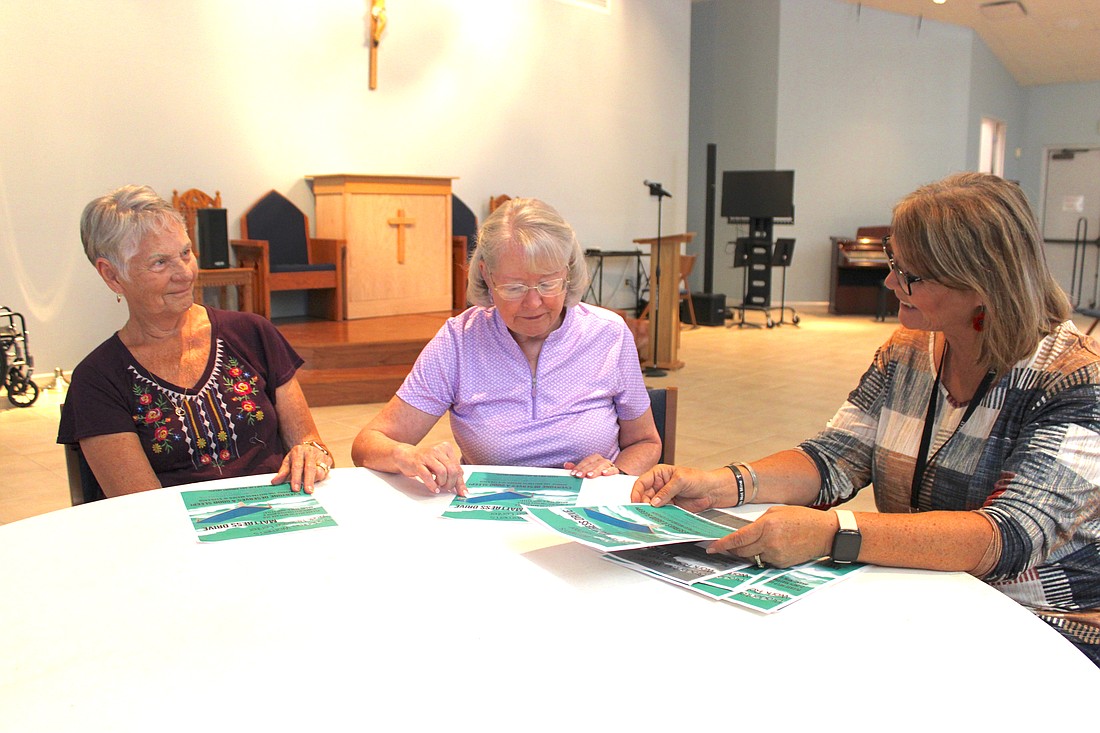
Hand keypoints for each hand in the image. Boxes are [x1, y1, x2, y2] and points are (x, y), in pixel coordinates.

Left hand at [272, 441, 332, 494]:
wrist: (310, 447)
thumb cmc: (297, 457)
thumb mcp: (288, 462)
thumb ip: (283, 472)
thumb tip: (275, 482)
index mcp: (298, 451)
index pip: (297, 466)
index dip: (296, 478)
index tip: (295, 489)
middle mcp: (310, 452)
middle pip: (310, 468)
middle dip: (308, 481)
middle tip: (307, 491)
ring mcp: (320, 455)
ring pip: (320, 471)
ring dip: (315, 480)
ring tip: (310, 486)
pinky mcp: (328, 460)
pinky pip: (326, 472)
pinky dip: (320, 478)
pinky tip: (316, 480)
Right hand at [394, 440, 465, 495]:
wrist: (405, 455)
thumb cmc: (425, 460)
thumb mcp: (440, 463)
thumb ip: (452, 473)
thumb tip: (463, 489)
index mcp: (446, 448)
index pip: (458, 467)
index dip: (460, 482)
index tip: (462, 492)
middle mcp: (438, 449)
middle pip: (452, 470)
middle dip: (451, 483)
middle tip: (447, 488)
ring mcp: (427, 456)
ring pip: (442, 472)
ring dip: (442, 483)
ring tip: (439, 486)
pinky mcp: (417, 463)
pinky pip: (428, 476)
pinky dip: (433, 485)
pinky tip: (434, 488)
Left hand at [564, 454, 619, 478]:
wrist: (613, 479)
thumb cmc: (597, 474)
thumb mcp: (586, 472)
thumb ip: (577, 469)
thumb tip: (566, 465)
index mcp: (594, 459)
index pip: (586, 461)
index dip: (579, 467)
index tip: (573, 473)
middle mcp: (601, 460)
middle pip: (593, 463)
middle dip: (585, 469)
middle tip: (579, 476)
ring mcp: (609, 465)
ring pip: (602, 465)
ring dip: (595, 470)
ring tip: (589, 475)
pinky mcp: (616, 471)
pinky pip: (614, 469)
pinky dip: (609, 471)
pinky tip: (604, 473)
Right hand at [631, 465, 729, 512]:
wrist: (711, 491)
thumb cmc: (698, 479)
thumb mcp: (681, 481)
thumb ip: (666, 491)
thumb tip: (654, 501)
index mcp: (659, 473)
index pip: (642, 482)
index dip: (636, 492)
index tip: (635, 501)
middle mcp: (659, 485)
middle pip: (644, 495)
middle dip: (642, 503)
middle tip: (643, 511)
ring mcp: (664, 496)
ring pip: (651, 505)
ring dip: (650, 511)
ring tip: (650, 516)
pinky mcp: (669, 506)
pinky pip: (660, 512)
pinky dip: (658, 516)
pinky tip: (658, 518)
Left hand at [706, 506, 836, 567]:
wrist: (824, 533)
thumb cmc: (803, 519)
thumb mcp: (777, 512)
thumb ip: (759, 523)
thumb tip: (745, 533)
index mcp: (767, 526)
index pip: (738, 538)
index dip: (723, 544)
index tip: (712, 547)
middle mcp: (770, 542)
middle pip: (742, 551)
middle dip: (732, 550)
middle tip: (727, 547)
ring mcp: (776, 555)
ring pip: (752, 557)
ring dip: (748, 552)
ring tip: (753, 544)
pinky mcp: (782, 563)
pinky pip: (765, 561)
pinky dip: (762, 555)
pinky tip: (770, 547)